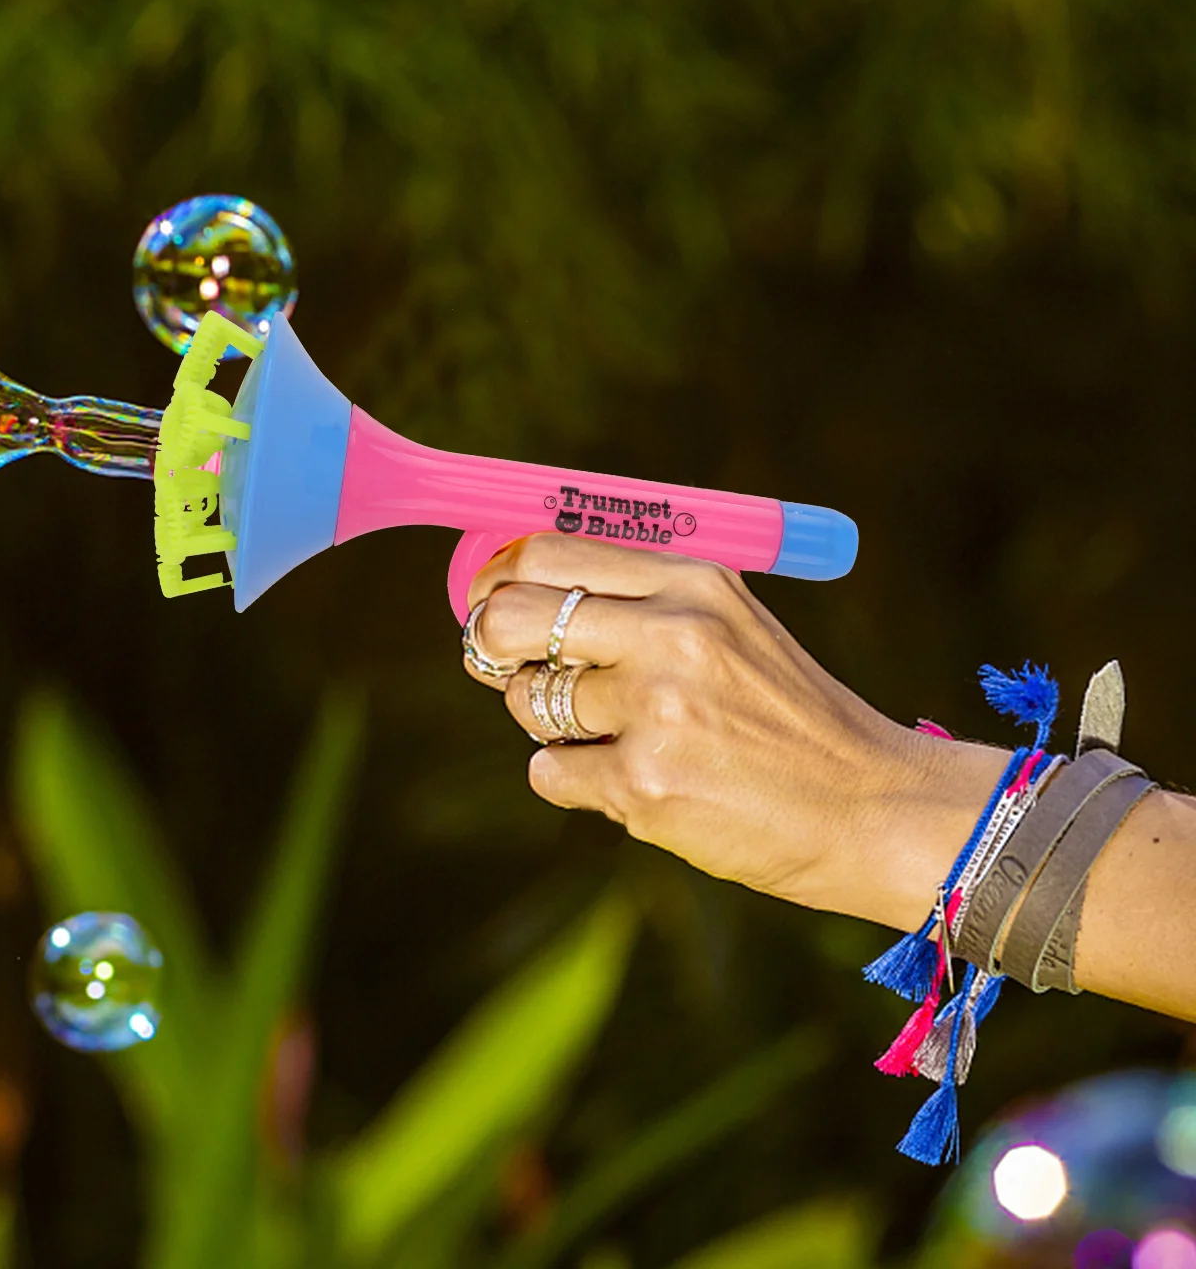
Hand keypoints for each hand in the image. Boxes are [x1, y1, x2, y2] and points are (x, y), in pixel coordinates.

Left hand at [465, 534, 1007, 931]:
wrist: (873, 808)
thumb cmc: (787, 717)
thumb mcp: (728, 624)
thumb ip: (636, 600)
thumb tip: (513, 587)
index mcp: (693, 581)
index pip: (548, 552)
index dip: (497, 577)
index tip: (487, 600)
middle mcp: (672, 633)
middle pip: (512, 617)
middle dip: (489, 645)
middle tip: (502, 667)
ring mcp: (657, 710)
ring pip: (528, 703)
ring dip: (552, 724)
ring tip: (618, 737)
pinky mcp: (645, 783)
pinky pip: (550, 772)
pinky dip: (575, 781)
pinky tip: (637, 783)